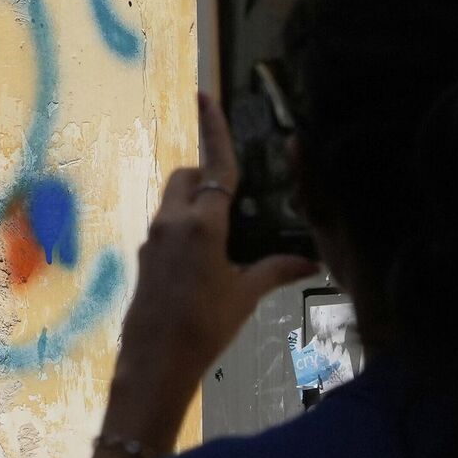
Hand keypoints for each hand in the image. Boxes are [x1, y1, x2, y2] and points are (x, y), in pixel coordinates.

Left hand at [107, 94, 317, 442]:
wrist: (155, 363)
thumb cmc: (204, 327)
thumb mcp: (246, 296)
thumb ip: (277, 270)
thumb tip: (312, 261)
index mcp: (201, 224)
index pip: (214, 166)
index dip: (214, 129)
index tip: (205, 95)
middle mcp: (172, 222)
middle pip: (188, 177)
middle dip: (207, 175)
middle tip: (235, 199)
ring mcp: (153, 239)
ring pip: (174, 200)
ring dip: (195, 201)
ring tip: (224, 234)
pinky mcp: (144, 257)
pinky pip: (166, 226)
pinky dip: (185, 226)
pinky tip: (204, 259)